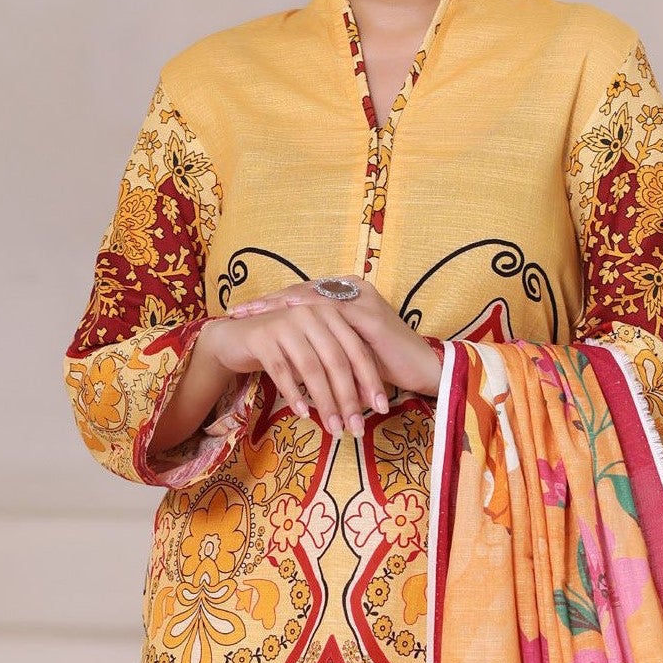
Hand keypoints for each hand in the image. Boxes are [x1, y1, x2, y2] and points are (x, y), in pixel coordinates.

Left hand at [227, 277, 442, 432]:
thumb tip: (291, 354)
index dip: (272, 304)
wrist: (427, 372)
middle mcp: (353, 290)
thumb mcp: (348, 354)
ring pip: (310, 297)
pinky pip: (331, 311)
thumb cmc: (389, 367)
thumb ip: (325, 346)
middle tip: (236, 311)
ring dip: (277, 305)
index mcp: (348, 296)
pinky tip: (283, 314)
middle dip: (266, 302)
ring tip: (251, 314)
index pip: (302, 297)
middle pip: (300, 292)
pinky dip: (306, 312)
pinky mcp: (369, 314)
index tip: (244, 313)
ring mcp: (362, 299)